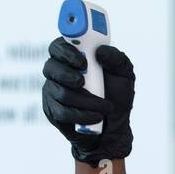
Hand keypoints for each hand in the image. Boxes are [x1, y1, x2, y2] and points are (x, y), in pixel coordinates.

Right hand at [42, 38, 134, 165]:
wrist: (114, 126)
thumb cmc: (117, 96)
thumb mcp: (124, 74)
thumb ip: (116, 58)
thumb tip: (100, 51)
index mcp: (73, 57)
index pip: (58, 47)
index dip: (65, 52)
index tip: (82, 61)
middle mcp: (59, 72)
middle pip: (50, 67)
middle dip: (67, 74)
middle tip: (82, 82)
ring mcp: (53, 91)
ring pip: (60, 93)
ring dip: (84, 100)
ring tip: (104, 107)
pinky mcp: (53, 111)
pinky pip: (61, 112)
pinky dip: (81, 115)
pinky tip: (95, 117)